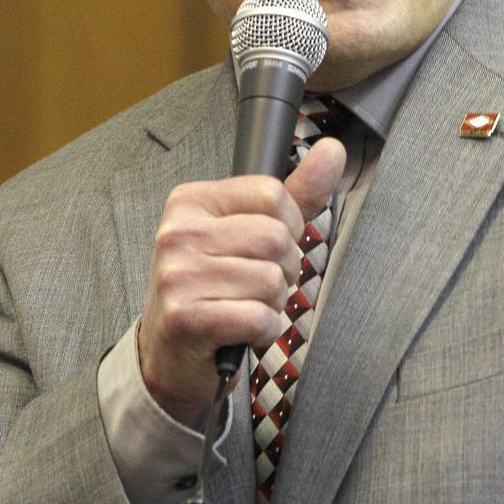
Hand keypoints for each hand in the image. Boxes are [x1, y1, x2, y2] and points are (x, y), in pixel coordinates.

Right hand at [138, 137, 345, 422]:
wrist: (171, 353)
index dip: (288, 228)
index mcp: (191, 201)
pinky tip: (240, 332)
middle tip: (256, 287)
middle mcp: (178, 233)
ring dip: (272, 304)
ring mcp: (178, 275)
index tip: (263, 250)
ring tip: (243, 308)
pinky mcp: (186, 318)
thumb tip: (333, 150)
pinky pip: (260, 318)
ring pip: (272, 281)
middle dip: (284, 270)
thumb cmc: (213, 288)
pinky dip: (263, 331)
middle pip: (277, 238)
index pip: (273, 193)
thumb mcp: (248, 232)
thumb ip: (295, 194)